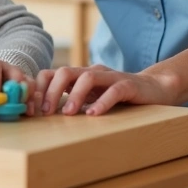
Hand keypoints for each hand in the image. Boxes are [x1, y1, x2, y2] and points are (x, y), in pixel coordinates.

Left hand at [0, 55, 37, 114]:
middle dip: (14, 91)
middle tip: (11, 105)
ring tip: (23, 110)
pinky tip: (29, 111)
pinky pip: (34, 90)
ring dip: (26, 97)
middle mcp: (6, 66)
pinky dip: (33, 101)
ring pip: (27, 82)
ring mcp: (19, 73)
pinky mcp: (27, 82)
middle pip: (16, 75)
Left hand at [33, 65, 176, 115]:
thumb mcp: (90, 97)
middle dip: (52, 92)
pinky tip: (94, 114)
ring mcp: (110, 76)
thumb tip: (42, 115)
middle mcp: (91, 72)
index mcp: (79, 75)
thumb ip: (70, 101)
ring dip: (75, 95)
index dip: (39, 89)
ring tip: (69, 114)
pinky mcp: (129, 84)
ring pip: (87, 78)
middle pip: (65, 72)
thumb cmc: (117, 96)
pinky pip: (114, 90)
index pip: (51, 74)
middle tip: (46, 112)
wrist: (154, 89)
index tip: (33, 110)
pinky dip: (102, 102)